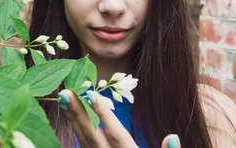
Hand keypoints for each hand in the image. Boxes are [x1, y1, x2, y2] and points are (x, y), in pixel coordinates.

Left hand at [58, 89, 180, 147]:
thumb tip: (172, 136)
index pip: (115, 134)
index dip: (104, 114)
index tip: (91, 94)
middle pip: (92, 134)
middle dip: (79, 113)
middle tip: (65, 93)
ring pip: (83, 139)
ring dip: (73, 119)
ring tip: (63, 98)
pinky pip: (83, 144)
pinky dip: (75, 128)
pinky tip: (69, 113)